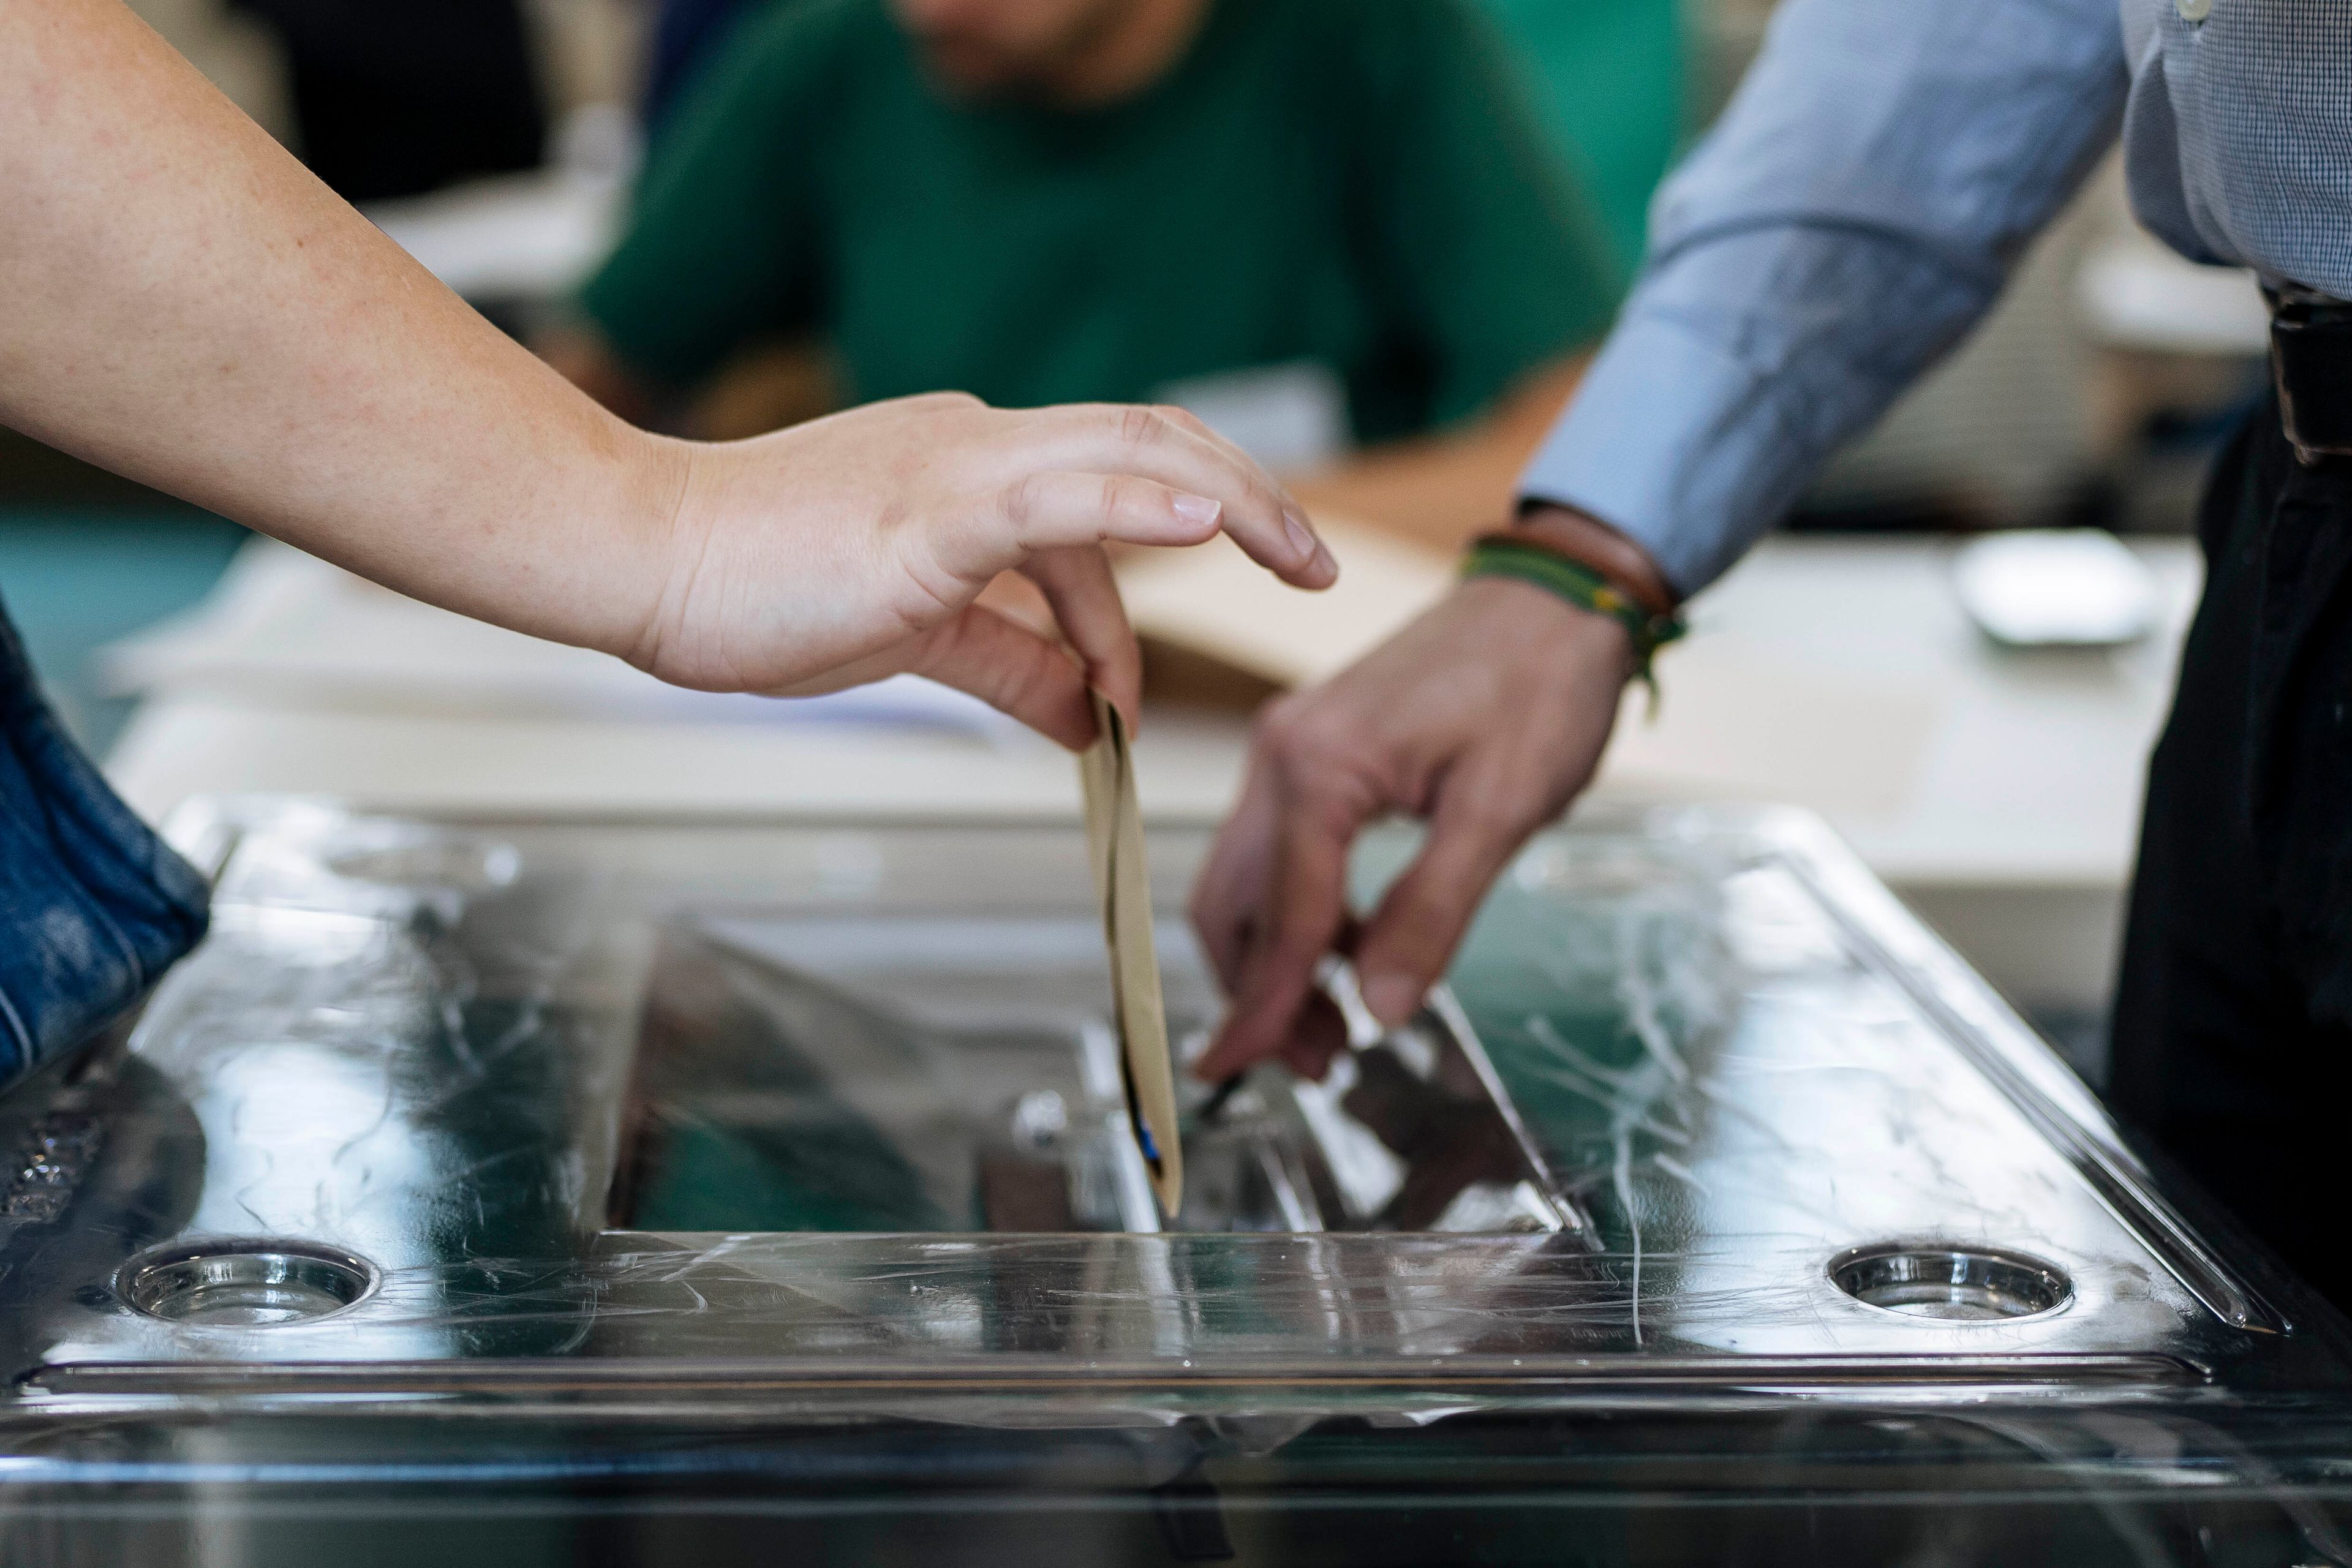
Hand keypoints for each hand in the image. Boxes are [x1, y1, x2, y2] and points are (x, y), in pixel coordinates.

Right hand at [627, 393, 1336, 747]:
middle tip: (1320, 563)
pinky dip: (1141, 504)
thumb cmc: (757, 585)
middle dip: (1252, 501)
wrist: (643, 555)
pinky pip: (1055, 497)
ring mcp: (956, 471)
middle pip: (1154, 440)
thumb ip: (1011, 665)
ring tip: (1301, 552)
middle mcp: (980, 448)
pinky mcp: (927, 512)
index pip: (1115, 487)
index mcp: (977, 471)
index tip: (1238, 602)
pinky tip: (1205, 521)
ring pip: (1128, 450)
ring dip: (1231, 499)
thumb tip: (1089, 716)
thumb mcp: (918, 635)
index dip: (1187, 543)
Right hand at [1188, 574, 1632, 1081]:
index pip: (1280, 919)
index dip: (1265, 1009)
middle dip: (1259, 993)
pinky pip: (1279, 852)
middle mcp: (1281, 755)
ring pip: (1245, 882)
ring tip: (1335, 1024)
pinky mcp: (1313, 751)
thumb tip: (1379, 1009)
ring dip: (1274, 960)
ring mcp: (1290, 749)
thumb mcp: (1502, 810)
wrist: (1554, 597)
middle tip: (1316, 1064)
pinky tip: (1352, 951)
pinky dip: (1300, 914)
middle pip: (1233, 904)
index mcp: (1318, 768)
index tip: (1238, 1076)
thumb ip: (1433, 913)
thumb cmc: (1540, 684)